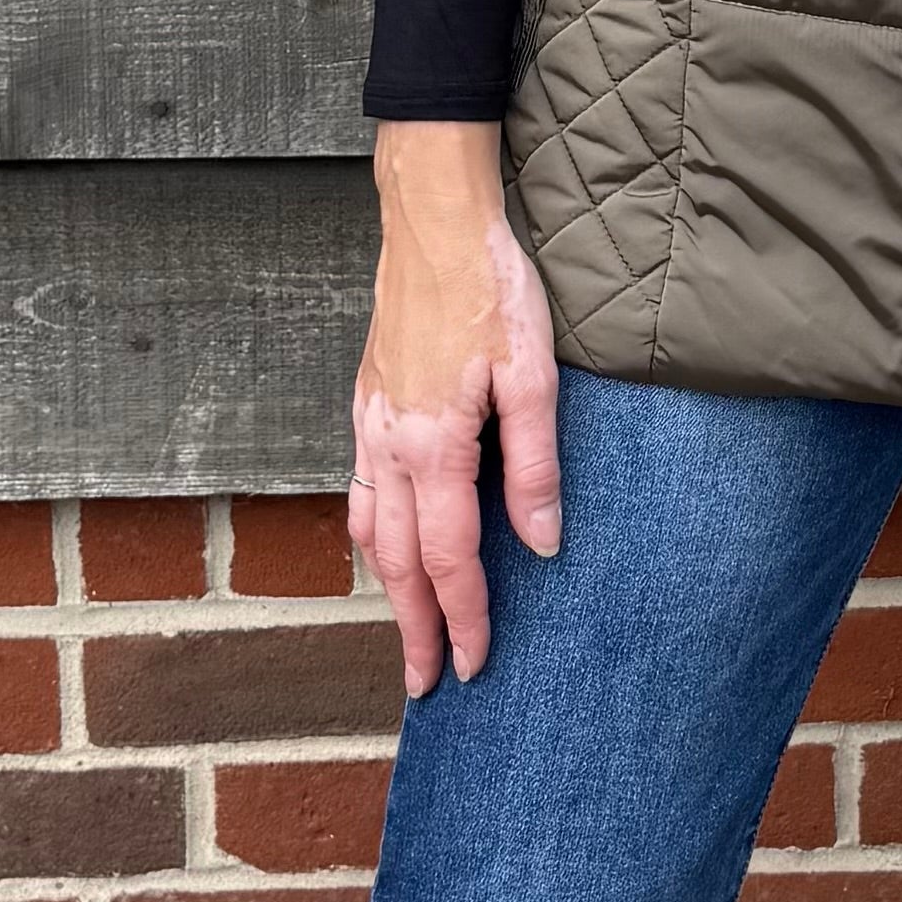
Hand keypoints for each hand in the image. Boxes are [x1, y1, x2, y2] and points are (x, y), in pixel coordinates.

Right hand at [348, 122, 563, 699]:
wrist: (434, 219)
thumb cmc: (491, 285)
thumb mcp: (534, 374)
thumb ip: (535, 463)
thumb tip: (542, 542)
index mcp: (431, 444)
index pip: (447, 557)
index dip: (464, 617)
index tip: (475, 666)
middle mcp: (387, 443)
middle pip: (395, 560)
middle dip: (414, 626)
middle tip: (428, 682)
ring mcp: (369, 422)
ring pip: (368, 529)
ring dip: (388, 588)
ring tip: (407, 631)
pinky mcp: (367, 401)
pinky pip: (358, 488)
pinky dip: (369, 534)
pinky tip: (382, 545)